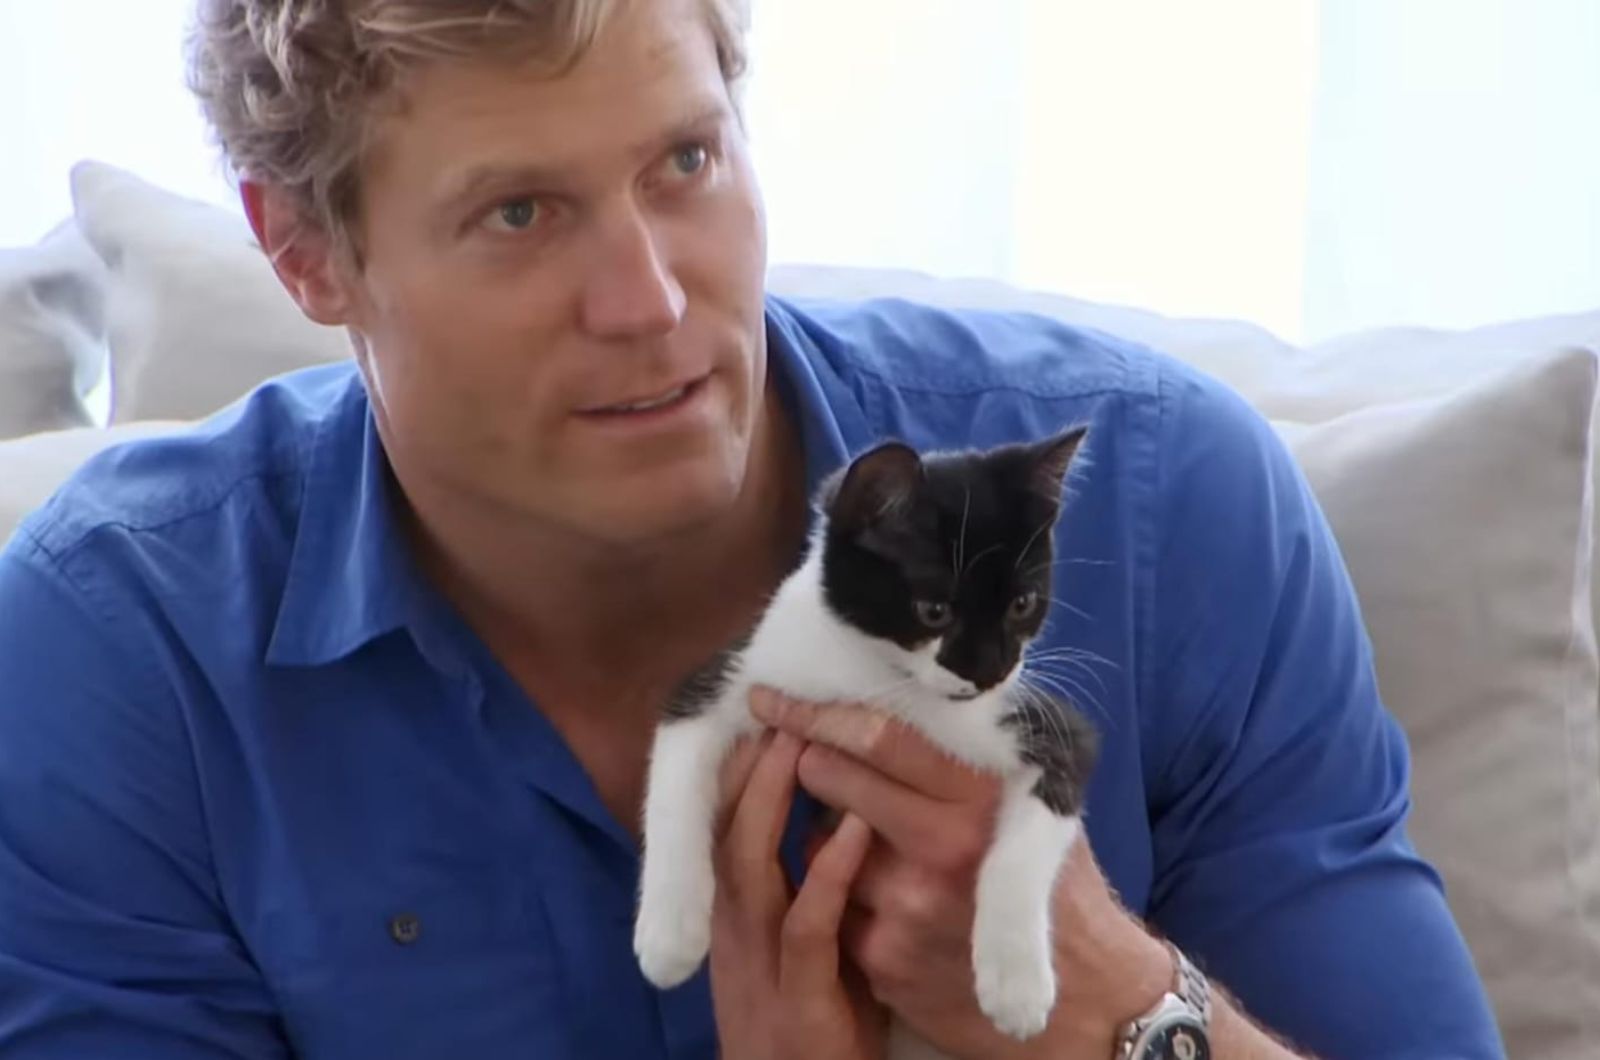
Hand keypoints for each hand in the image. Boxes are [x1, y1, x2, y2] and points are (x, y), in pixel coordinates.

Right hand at [707, 728, 887, 1059]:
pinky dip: (828, 872)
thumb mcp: (806, 946)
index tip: (766, 712)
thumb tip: (838, 813)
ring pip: (750, 863)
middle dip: (751, 764)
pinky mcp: (798, 1000)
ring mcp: (760, 964)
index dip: (742, 767)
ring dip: (775, 799)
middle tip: (777, 703)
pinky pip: (808, 925)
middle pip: (728, 826)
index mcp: (736, 914)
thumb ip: (813, 884)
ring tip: (801, 741)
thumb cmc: (821, 1023)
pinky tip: (855, 829)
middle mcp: (736, 930)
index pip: (726, 822)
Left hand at [752, 689, 1173, 1059]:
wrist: (1083, 1001)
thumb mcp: (1034, 806)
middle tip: (802, 752)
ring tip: (866, 841)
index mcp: (982, 796)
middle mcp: (943, 846)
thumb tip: (899, 696)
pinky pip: (827, 900)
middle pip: (832, 777)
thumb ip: (972, 758)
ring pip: (817, 839)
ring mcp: (907, 905)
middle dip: (807, 760)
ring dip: (825, 832)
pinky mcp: (882, 956)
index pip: (879, 736)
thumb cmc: (1056, 886)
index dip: (816, 712)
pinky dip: (839, 893)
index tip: (775, 698)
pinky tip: (878, 900)